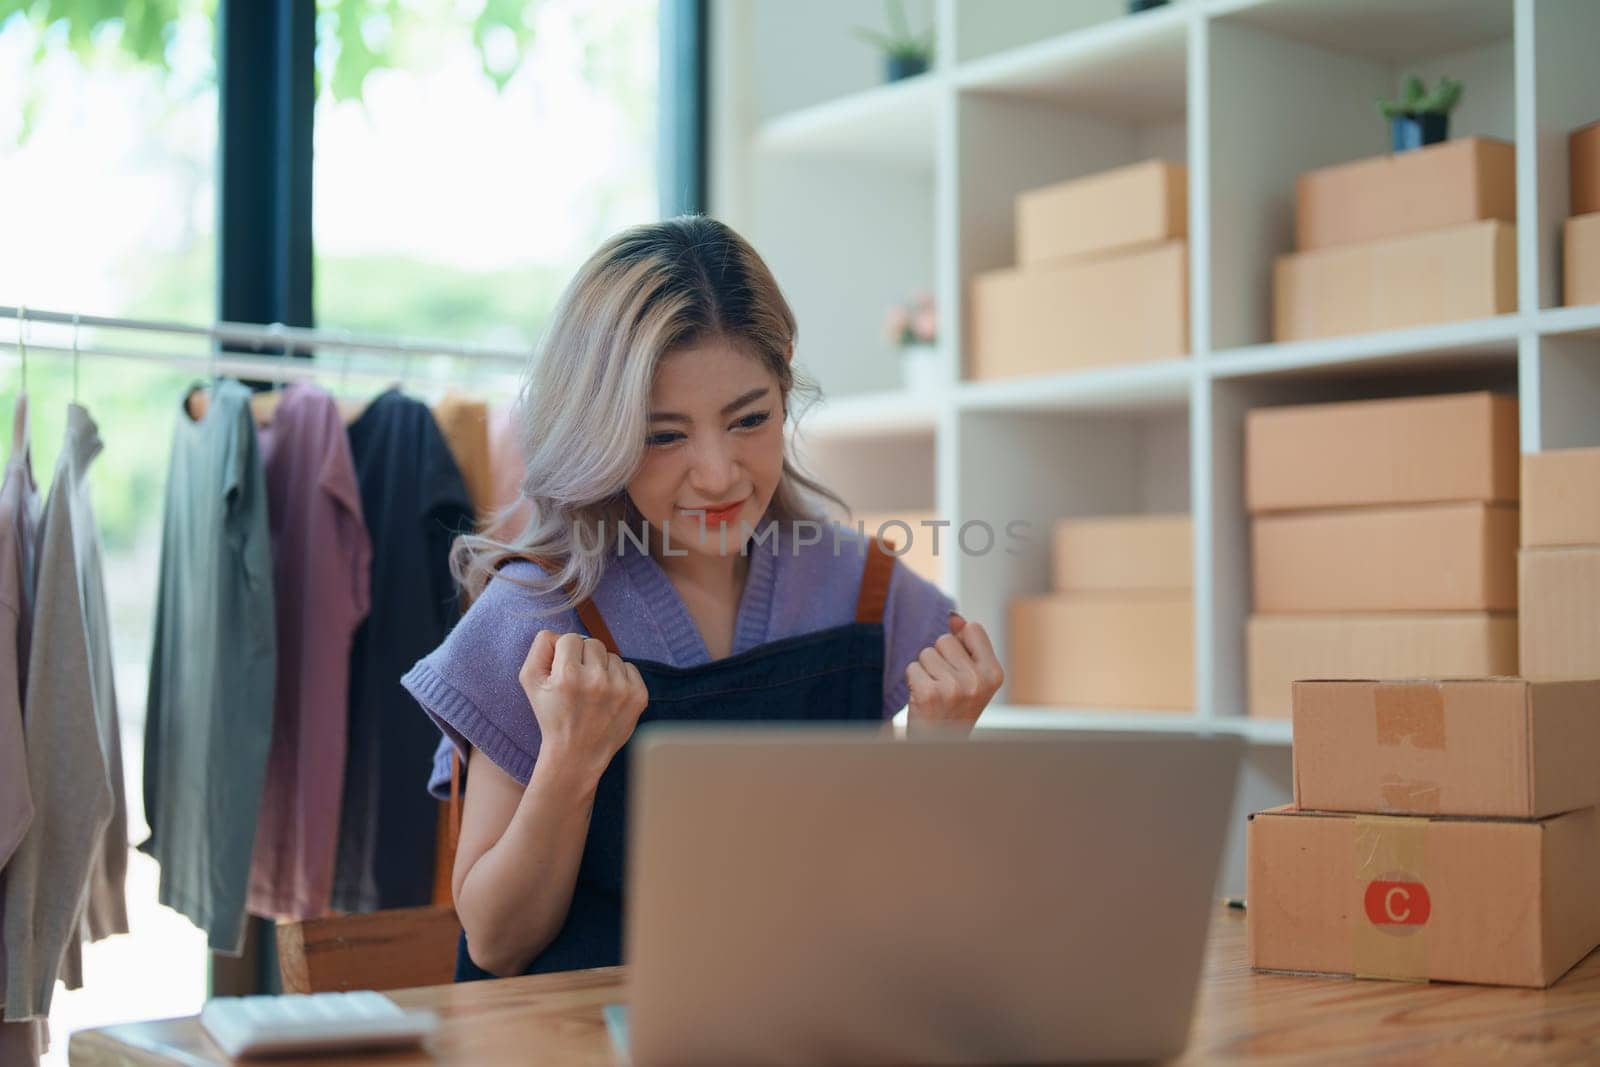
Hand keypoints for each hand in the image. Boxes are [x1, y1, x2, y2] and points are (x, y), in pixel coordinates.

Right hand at [519, 630, 648, 782]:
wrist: (577, 754)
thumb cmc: (551, 716)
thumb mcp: (530, 682)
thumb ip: (539, 648)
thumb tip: (558, 634)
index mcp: (568, 675)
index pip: (569, 638)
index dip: (563, 653)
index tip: (563, 672)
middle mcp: (596, 680)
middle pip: (593, 643)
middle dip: (584, 658)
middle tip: (578, 683)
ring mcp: (621, 688)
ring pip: (612, 655)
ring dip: (602, 668)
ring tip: (593, 692)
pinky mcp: (638, 696)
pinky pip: (629, 667)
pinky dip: (619, 677)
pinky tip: (608, 696)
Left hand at [906, 612, 1002, 732]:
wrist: (940, 749)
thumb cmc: (955, 710)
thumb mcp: (971, 678)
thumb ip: (966, 645)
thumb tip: (954, 617)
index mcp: (994, 674)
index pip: (973, 629)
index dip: (960, 645)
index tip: (961, 669)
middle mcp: (977, 680)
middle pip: (945, 639)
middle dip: (939, 659)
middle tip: (945, 688)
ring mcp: (953, 687)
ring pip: (926, 653)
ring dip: (925, 671)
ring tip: (934, 695)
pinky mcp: (928, 693)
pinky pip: (912, 667)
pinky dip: (912, 682)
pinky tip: (922, 701)